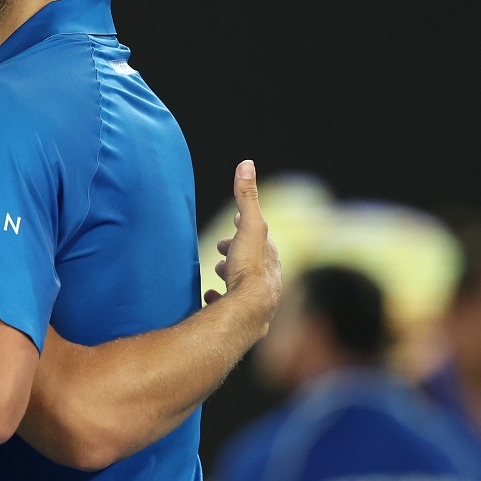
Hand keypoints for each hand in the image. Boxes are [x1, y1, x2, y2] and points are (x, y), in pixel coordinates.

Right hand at [206, 160, 281, 329]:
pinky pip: (229, 307)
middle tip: (220, 247)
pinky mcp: (241, 317)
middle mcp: (268, 278)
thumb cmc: (249, 269)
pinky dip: (220, 299)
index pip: (260, 237)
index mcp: (269, 257)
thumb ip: (246, 197)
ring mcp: (256, 299)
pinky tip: (210, 297)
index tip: (234, 219)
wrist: (248, 312)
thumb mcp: (248, 226)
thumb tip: (247, 164)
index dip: (245, 226)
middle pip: (251, 260)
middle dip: (236, 252)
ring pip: (242, 283)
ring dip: (229, 275)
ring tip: (217, 271)